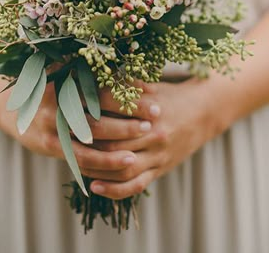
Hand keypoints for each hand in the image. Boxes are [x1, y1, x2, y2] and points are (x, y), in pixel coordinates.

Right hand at [0, 77, 156, 177]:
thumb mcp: (61, 69)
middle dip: (131, 108)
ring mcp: (51, 123)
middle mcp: (57, 98)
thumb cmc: (47, 86)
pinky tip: (128, 161)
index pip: (102, 79)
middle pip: (100, 104)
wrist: (10, 109)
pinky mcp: (50, 146)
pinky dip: (106, 160)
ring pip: (93, 131)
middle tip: (157, 110)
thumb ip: (87, 68)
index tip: (151, 87)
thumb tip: (129, 62)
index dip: (126, 84)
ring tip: (148, 132)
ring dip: (123, 133)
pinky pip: (82, 156)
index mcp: (63, 76)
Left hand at [75, 77, 220, 199]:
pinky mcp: (161, 169)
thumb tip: (90, 78)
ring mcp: (158, 154)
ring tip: (74, 164)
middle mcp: (154, 133)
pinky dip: (114, 189)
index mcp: (149, 108)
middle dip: (87, 144)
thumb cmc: (169, 95)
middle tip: (64, 142)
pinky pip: (136, 185)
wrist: (204, 111)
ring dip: (96, 168)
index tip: (67, 114)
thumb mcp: (148, 85)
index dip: (88, 114)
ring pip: (122, 167)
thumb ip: (122, 85)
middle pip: (113, 143)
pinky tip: (95, 186)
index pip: (112, 114)